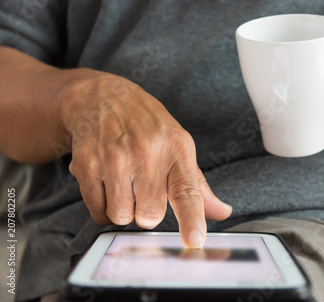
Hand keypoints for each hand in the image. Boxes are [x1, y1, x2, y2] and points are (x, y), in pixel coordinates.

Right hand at [60, 70, 231, 247]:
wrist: (102, 97)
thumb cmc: (147, 126)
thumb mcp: (179, 145)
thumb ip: (197, 184)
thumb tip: (222, 212)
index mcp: (176, 148)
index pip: (187, 190)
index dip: (192, 218)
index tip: (195, 240)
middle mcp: (146, 152)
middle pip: (150, 215)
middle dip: (147, 212)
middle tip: (144, 189)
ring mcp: (114, 158)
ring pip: (122, 216)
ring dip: (124, 209)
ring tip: (125, 183)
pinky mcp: (87, 165)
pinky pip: (98, 211)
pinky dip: (104, 207)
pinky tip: (108, 184)